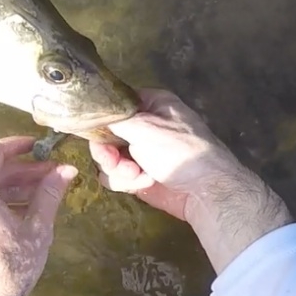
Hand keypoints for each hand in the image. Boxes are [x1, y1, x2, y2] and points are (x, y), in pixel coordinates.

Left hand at [0, 136, 77, 295]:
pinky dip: (0, 200)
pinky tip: (24, 209)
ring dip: (13, 186)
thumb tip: (67, 169)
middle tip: (52, 173)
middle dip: (23, 170)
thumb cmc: (8, 269)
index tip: (40, 146)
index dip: (18, 145)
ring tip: (44, 191)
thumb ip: (49, 194)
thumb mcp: (36, 230)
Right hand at [92, 89, 292, 273]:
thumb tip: (91, 112)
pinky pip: (117, 176)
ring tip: (138, 176)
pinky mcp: (139, 176)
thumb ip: (114, 119)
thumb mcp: (145, 126)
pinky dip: (127, 182)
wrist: (205, 191)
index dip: (102, 118)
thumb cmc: (180, 150)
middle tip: (115, 161)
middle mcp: (144, 126)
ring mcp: (141, 152)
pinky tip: (145, 183)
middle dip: (109, 152)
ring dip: (119, 170)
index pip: (114, 105)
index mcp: (151, 104)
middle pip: (105, 135)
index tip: (92, 130)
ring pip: (108, 158)